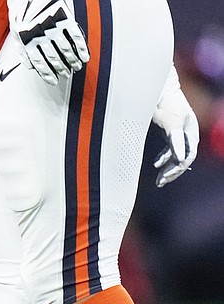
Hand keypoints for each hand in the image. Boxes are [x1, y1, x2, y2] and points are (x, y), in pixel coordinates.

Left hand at [9, 0, 89, 84]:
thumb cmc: (23, 12)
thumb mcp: (17, 32)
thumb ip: (23, 50)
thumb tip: (29, 67)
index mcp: (29, 41)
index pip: (39, 63)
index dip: (47, 74)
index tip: (53, 81)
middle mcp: (42, 36)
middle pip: (54, 58)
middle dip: (61, 69)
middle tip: (66, 75)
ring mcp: (54, 27)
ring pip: (66, 49)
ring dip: (72, 61)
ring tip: (76, 68)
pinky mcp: (65, 18)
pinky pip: (75, 36)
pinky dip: (81, 48)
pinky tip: (85, 56)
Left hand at [152, 66, 198, 186]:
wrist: (154, 83)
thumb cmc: (162, 97)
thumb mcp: (168, 116)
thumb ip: (174, 136)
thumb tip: (179, 158)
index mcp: (189, 127)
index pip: (188, 153)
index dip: (178, 166)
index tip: (166, 175)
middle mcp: (186, 130)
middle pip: (183, 156)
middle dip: (173, 170)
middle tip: (161, 181)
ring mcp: (177, 130)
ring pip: (176, 154)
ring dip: (168, 167)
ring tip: (159, 179)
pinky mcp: (168, 129)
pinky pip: (170, 148)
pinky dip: (164, 158)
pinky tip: (157, 164)